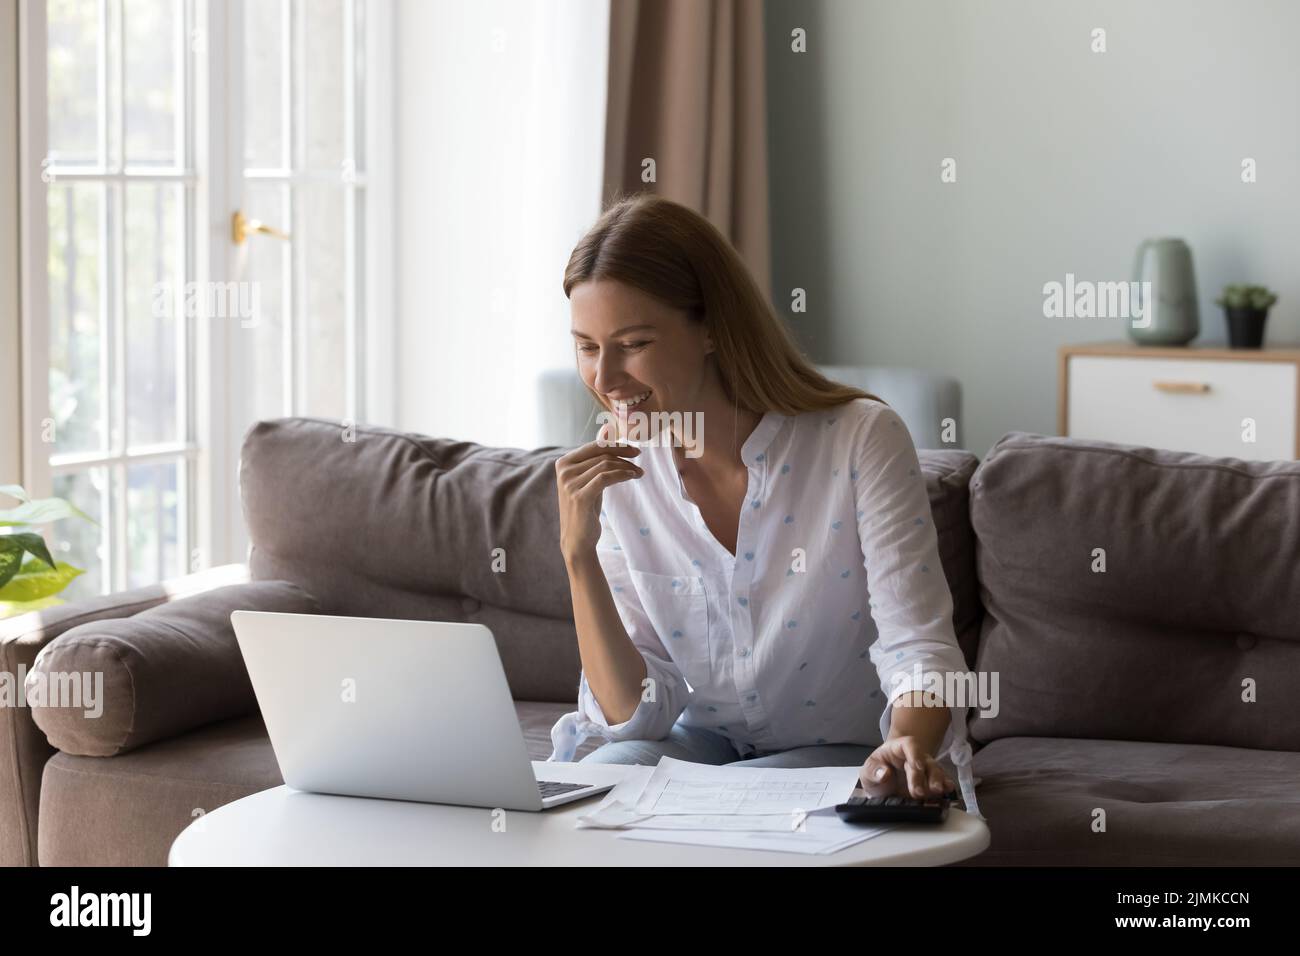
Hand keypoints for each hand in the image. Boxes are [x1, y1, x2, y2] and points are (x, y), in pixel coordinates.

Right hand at [555, 420, 642, 559]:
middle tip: (639, 458)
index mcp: (563, 463)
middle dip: (623, 455)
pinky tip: (632, 476)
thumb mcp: (589, 479)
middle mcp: (564, 471)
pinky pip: (606, 478)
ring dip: (626, 467)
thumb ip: (596, 458)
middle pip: (601, 455)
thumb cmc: (585, 508)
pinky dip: (622, 475)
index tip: (634, 450)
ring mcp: (569, 484)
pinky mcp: (579, 496)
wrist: (577, 539)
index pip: (594, 446)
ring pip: (605, 465)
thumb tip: (607, 429)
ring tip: (638, 473)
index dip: (616, 445)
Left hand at [857, 735, 953, 799]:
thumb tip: (884, 773)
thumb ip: (873, 771)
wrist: (882, 785)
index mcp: (898, 748)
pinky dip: (946, 785)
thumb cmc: (876, 772)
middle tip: (919, 792)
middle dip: (923, 777)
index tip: (917, 766)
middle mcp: (915, 756)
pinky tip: (949, 790)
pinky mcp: (930, 782)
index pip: (909, 745)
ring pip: (935, 770)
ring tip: (938, 791)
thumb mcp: (867, 772)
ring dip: (938, 781)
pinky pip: (941, 780)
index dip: (915, 754)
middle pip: (924, 760)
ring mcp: (925, 769)